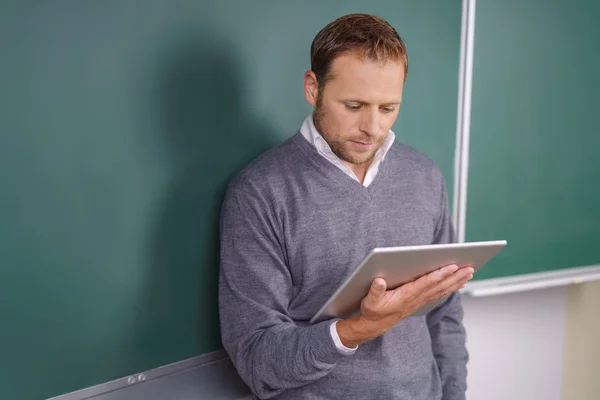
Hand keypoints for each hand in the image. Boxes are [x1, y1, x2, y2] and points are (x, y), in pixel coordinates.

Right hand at [336, 264, 472, 347]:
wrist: (374, 325)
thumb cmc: (373, 311)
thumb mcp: (369, 302)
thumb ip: (375, 291)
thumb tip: (379, 281)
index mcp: (405, 296)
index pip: (426, 284)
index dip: (439, 275)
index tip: (451, 266)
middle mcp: (416, 299)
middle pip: (439, 286)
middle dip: (455, 277)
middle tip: (469, 268)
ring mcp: (419, 301)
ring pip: (442, 290)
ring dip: (456, 282)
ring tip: (468, 273)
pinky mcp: (420, 301)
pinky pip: (439, 294)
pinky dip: (450, 287)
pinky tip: (458, 283)